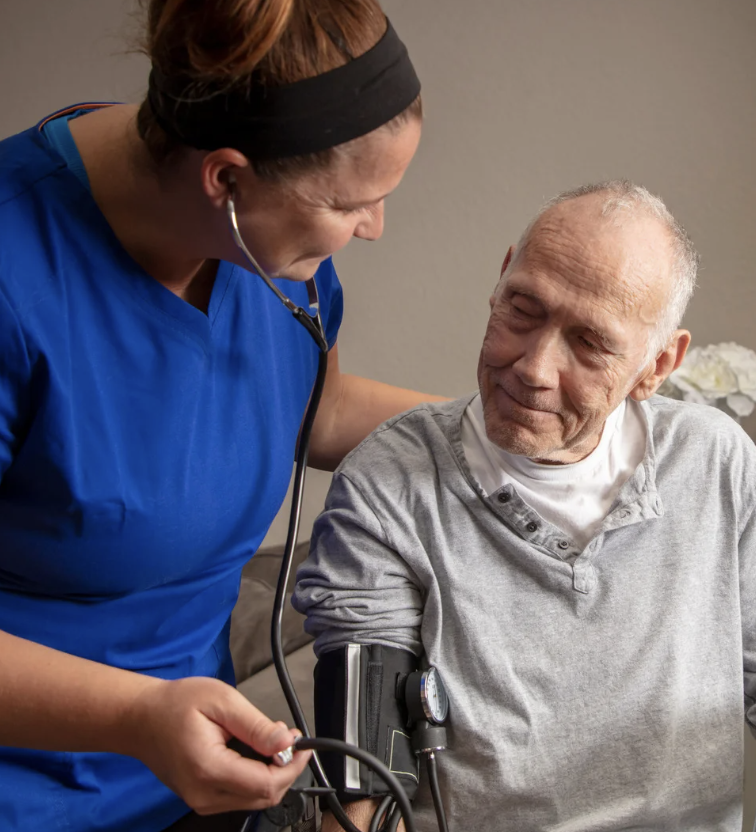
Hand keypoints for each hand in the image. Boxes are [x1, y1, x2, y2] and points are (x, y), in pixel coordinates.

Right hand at [122, 675, 310, 813]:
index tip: (300, 742)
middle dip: (285, 769)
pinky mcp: (201, 798)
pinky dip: (255, 777)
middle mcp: (205, 794)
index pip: (266, 784)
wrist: (140, 717)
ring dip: (272, 773)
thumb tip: (286, 743)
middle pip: (264, 797)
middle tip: (287, 737)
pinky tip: (253, 752)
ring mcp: (201, 800)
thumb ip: (256, 726)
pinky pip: (239, 796)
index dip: (292, 765)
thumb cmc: (175, 704)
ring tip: (269, 740)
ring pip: (254, 799)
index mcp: (209, 769)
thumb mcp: (222, 701)